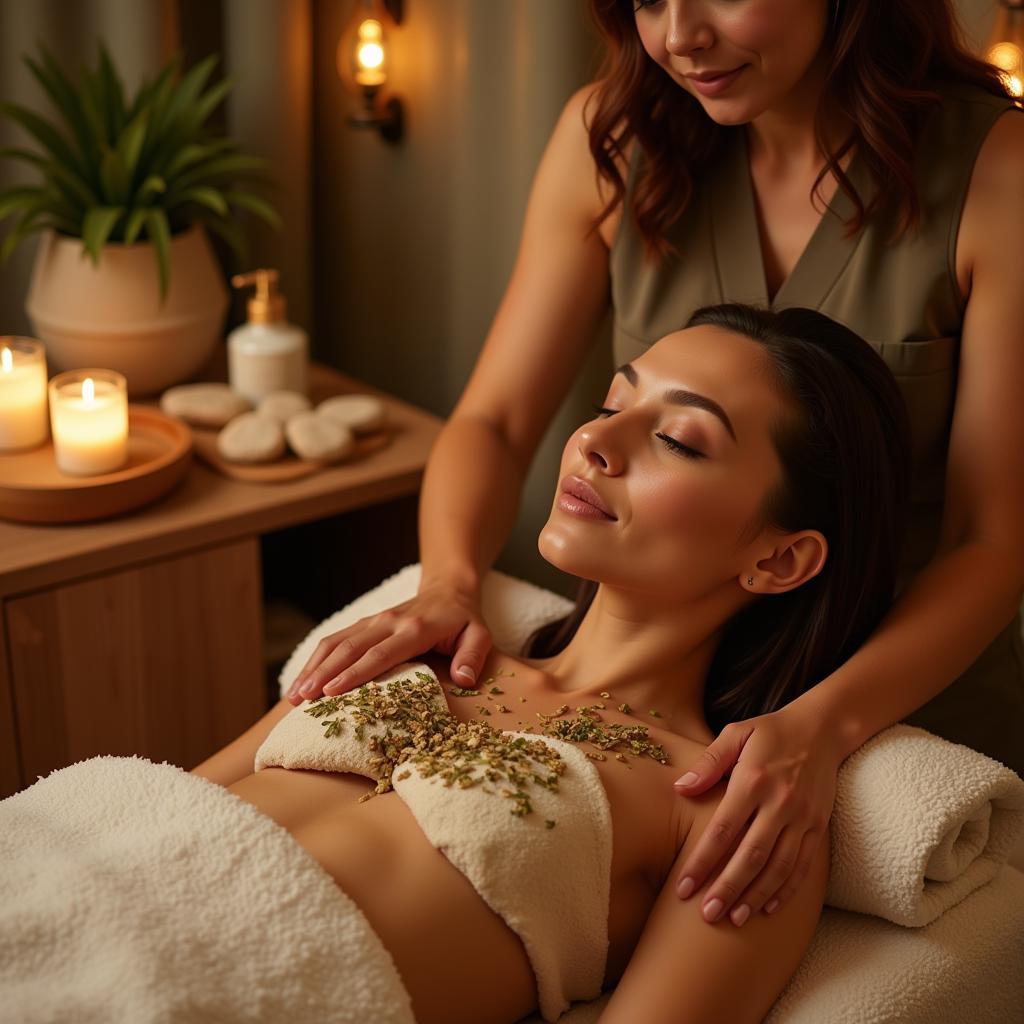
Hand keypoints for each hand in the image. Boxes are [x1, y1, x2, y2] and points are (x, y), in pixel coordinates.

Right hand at [285, 577, 492, 704]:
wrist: (448, 588)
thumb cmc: (463, 619)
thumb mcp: (479, 634)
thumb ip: (473, 656)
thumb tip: (463, 679)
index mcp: (415, 629)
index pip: (380, 654)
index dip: (355, 673)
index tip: (332, 692)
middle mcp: (388, 622)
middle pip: (350, 649)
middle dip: (324, 674)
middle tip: (302, 700)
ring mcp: (373, 621)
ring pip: (336, 642)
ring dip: (313, 668)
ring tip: (294, 696)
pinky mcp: (364, 624)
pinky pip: (336, 639)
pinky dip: (316, 659)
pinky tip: (302, 680)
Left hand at [671, 705, 839, 925]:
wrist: (823, 728)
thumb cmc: (770, 731)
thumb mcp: (735, 733)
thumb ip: (708, 762)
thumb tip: (680, 788)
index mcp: (753, 779)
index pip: (723, 830)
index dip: (702, 862)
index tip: (684, 887)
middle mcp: (780, 802)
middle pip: (751, 855)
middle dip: (727, 888)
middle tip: (707, 915)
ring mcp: (803, 817)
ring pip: (779, 867)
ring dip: (756, 896)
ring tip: (734, 918)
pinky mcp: (819, 826)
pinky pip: (804, 865)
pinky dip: (787, 889)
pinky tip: (769, 908)